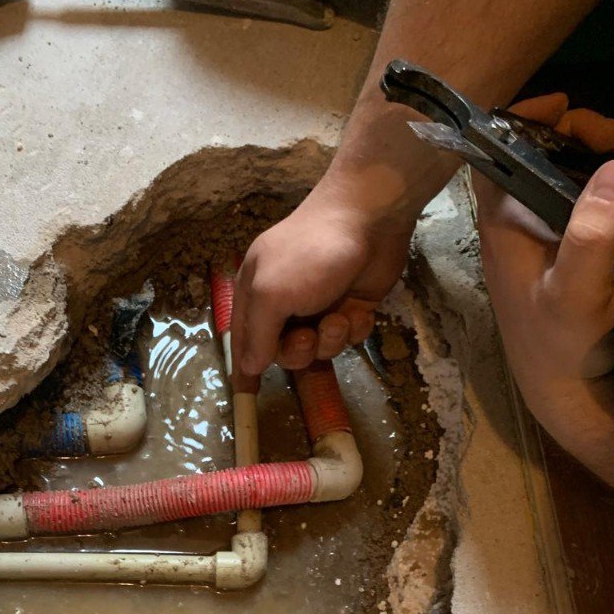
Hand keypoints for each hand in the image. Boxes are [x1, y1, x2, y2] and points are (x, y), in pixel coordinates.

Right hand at [230, 183, 414, 385]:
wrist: (369, 219)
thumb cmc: (311, 254)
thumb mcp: (271, 294)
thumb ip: (257, 335)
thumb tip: (249, 367)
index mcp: (256, 292)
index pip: (244, 340)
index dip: (246, 367)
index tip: (247, 394)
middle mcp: (285, 301)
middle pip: (283, 351)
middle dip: (297, 351)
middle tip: (307, 337)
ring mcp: (319, 305)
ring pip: (318, 348)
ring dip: (330, 339)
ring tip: (339, 317)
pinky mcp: (350, 307)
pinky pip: (347, 338)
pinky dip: (354, 329)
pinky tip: (359, 310)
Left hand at [475, 95, 613, 521]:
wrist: (577, 392)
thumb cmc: (562, 346)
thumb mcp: (575, 292)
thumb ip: (592, 236)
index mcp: (505, 230)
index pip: (497, 158)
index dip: (520, 123)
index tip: (562, 104)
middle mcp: (523, 227)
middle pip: (535, 157)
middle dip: (569, 132)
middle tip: (612, 131)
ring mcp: (551, 237)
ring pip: (561, 174)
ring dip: (589, 152)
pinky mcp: (579, 250)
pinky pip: (586, 199)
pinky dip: (606, 179)